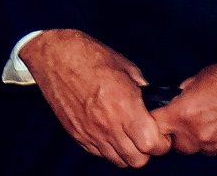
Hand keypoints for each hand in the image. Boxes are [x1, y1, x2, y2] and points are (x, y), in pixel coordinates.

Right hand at [22, 29, 168, 167]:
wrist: (55, 55)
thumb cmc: (90, 56)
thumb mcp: (126, 68)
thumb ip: (144, 91)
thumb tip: (156, 105)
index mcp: (124, 105)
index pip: (153, 144)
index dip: (162, 141)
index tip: (160, 132)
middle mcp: (108, 124)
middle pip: (138, 160)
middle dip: (147, 150)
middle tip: (145, 134)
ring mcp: (91, 132)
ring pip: (120, 161)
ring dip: (128, 151)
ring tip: (126, 133)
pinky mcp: (77, 134)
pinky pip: (100, 154)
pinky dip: (109, 148)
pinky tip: (109, 130)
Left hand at [150, 64, 216, 160]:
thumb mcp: (197, 79)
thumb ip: (184, 94)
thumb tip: (179, 99)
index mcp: (183, 115)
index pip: (158, 128)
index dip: (160, 123)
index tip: (164, 120)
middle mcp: (199, 135)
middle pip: (180, 146)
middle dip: (183, 135)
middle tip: (194, 121)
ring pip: (204, 150)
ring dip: (206, 139)